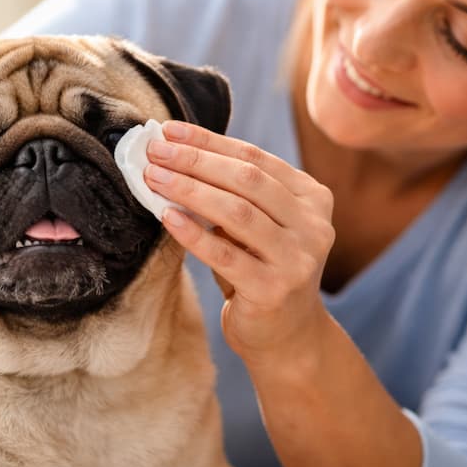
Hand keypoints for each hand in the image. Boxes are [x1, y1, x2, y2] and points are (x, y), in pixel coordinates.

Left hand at [143, 121, 333, 365]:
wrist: (288, 336)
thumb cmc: (262, 271)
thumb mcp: (258, 226)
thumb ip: (234, 193)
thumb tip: (173, 153)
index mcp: (312, 198)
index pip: (255, 158)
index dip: (209, 141)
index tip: (169, 130)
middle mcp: (313, 225)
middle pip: (247, 180)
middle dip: (195, 161)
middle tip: (154, 151)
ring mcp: (297, 258)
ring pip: (237, 212)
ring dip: (190, 190)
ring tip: (154, 178)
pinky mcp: (274, 290)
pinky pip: (225, 255)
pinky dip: (193, 233)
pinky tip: (167, 217)